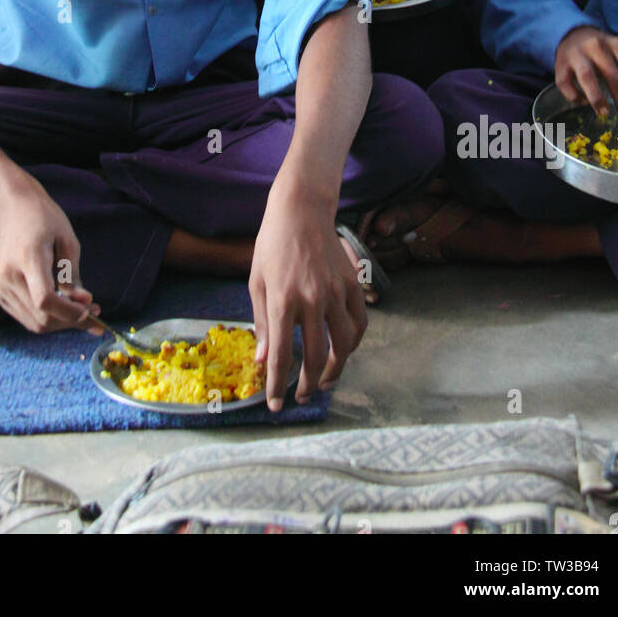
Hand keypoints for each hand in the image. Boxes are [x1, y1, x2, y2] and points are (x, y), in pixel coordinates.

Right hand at [0, 185, 102, 333]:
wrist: (14, 212)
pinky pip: (27, 318)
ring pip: (35, 323)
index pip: (45, 299)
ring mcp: (0, 287)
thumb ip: (72, 275)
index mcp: (28, 258)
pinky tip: (62, 306)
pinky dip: (47, 318)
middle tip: (95, 312)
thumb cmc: (45, 221)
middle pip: (41, 317)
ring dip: (61, 323)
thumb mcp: (67, 240)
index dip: (69, 312)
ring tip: (82, 310)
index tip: (92, 311)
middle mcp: (9, 276)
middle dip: (70, 321)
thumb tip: (84, 303)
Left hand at [249, 183, 366, 410]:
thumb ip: (263, 323)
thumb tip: (264, 361)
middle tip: (301, 396)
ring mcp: (337, 292)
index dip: (277, 385)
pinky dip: (354, 342)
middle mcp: (312, 300)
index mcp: (283, 300)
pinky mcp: (353, 284)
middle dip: (308, 384)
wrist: (301, 210)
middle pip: (318, 357)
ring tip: (326, 380)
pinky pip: (360, 322)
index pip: (282, 355)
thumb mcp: (256, 282)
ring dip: (336, 370)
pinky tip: (344, 350)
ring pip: (345, 344)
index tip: (275, 405)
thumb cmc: (272, 245)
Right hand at [555, 25, 617, 132]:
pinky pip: (566, 83)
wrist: (575, 34)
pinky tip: (583, 102)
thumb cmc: (603, 53)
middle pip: (614, 78)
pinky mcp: (560, 63)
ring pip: (587, 77)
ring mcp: (577, 54)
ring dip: (597, 98)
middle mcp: (597, 47)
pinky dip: (575, 96)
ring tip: (605, 113)